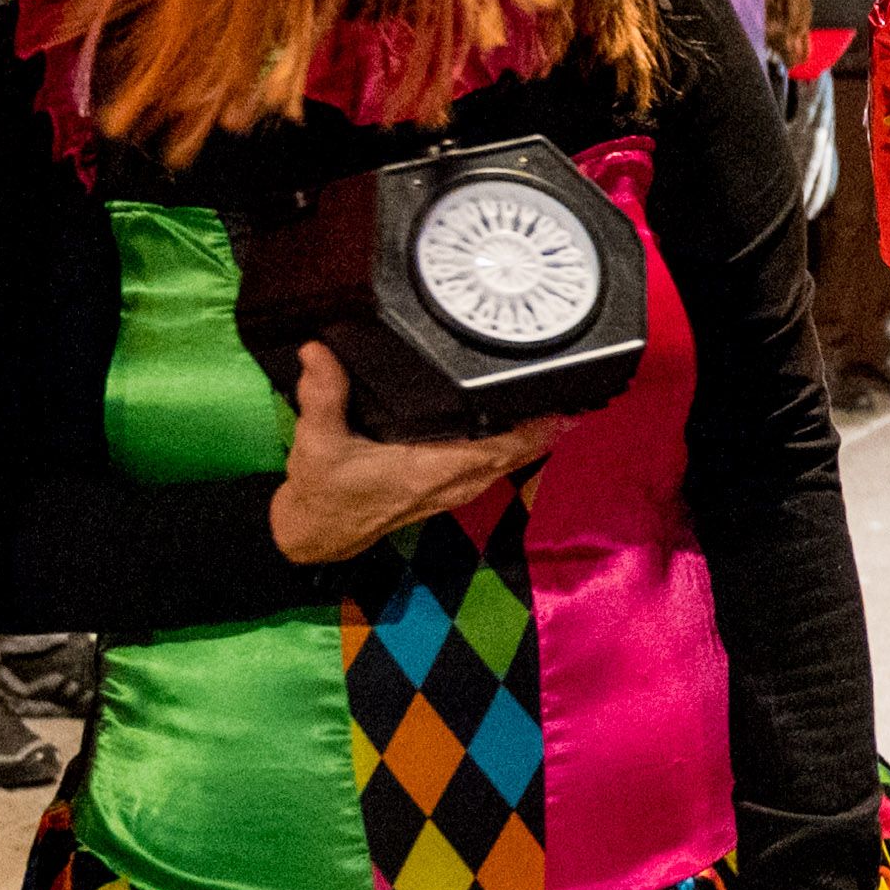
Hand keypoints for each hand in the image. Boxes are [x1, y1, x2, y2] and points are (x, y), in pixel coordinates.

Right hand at [269, 343, 565, 562]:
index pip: (496, 450)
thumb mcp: (316, 442)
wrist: (313, 537)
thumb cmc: (320, 495)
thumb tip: (318, 351)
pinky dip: (509, 450)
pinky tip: (520, 430)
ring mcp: (448, 492)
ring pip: (504, 465)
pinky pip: (489, 469)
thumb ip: (321, 394)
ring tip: (559, 408)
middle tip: (575, 394)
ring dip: (531, 441)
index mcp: (427, 472)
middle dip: (544, 429)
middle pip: (512, 456)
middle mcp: (447, 485)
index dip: (533, 432)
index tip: (563, 409)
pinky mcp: (443, 492)